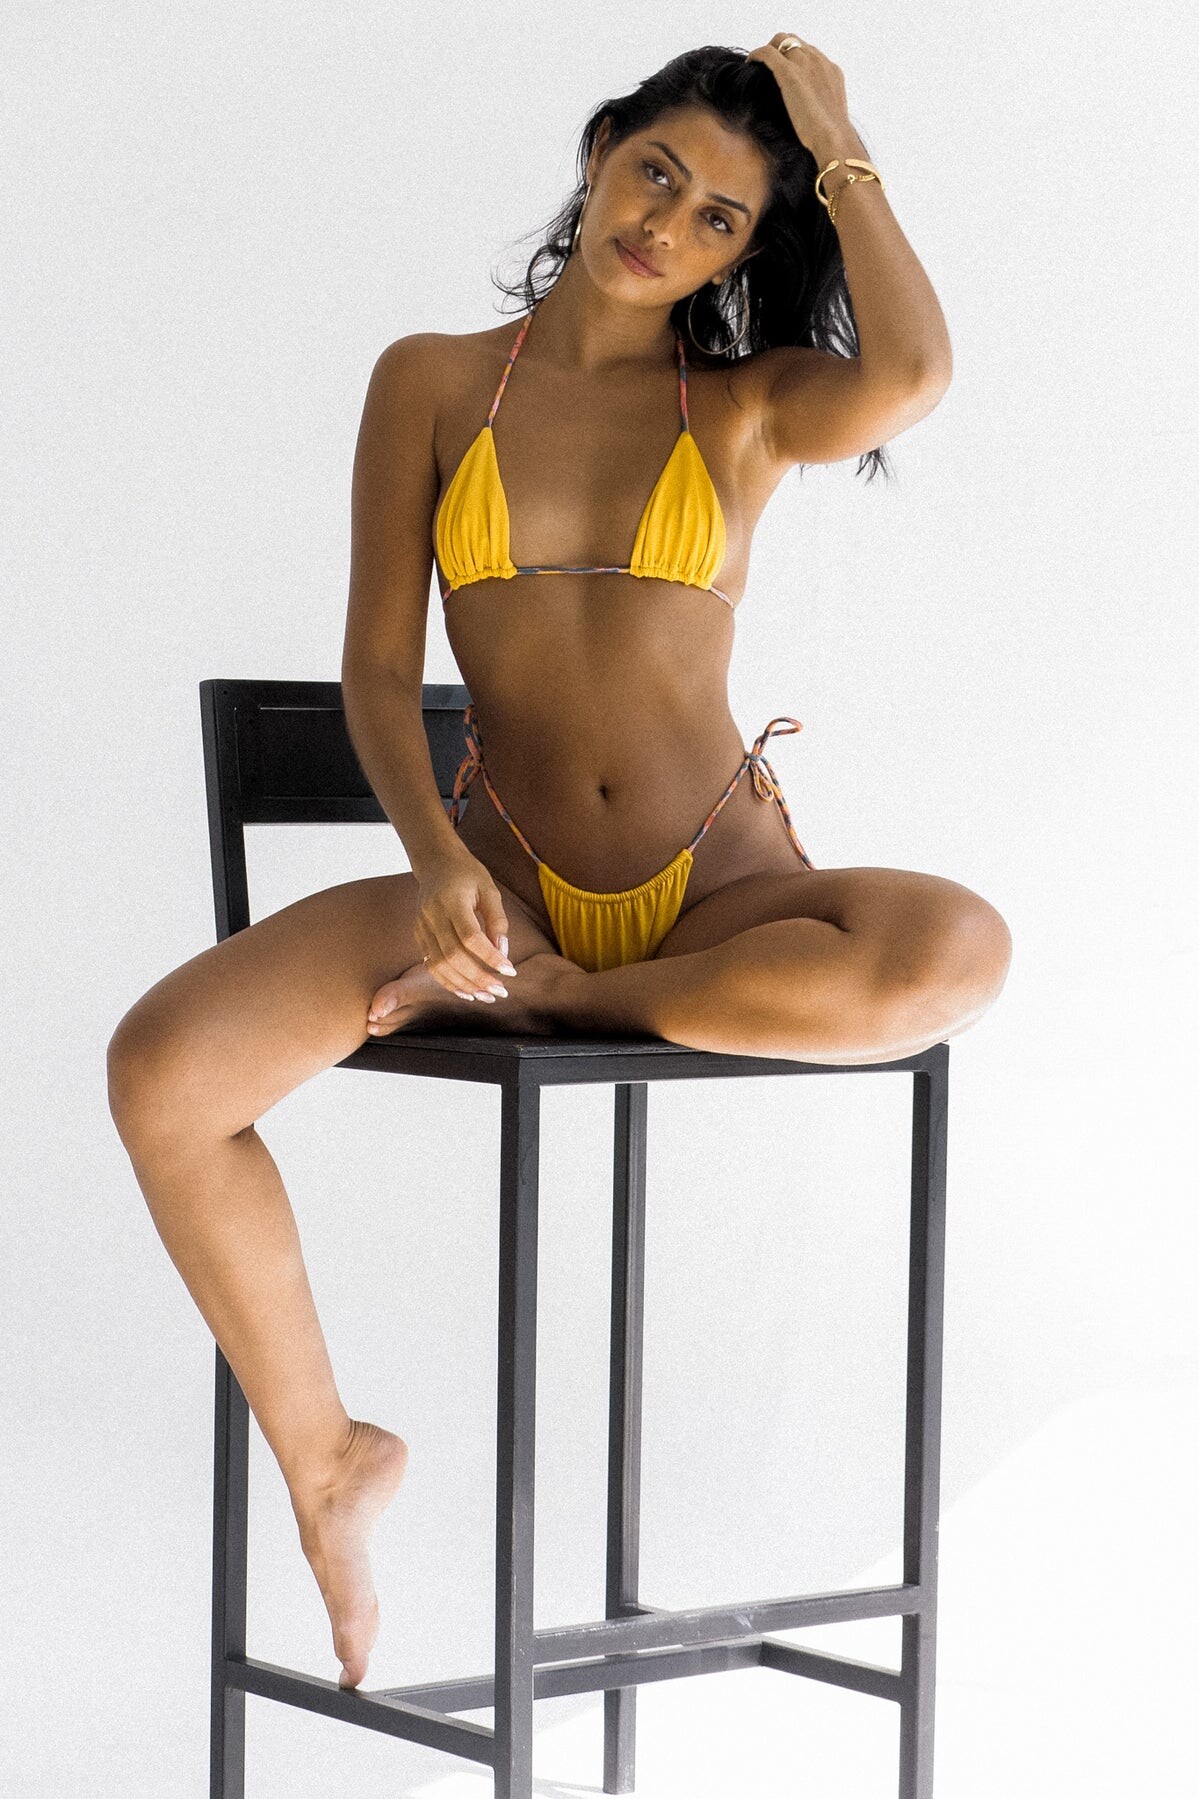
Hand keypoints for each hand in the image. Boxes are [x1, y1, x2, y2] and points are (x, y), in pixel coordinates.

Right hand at [375, 848, 517, 1013]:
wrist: (436, 862)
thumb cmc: (468, 874)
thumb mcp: (490, 890)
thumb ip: (498, 921)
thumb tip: (502, 953)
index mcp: (452, 900)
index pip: (470, 936)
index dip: (489, 956)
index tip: (510, 971)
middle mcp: (432, 915)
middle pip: (452, 956)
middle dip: (478, 978)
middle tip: (500, 992)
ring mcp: (422, 926)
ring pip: (438, 965)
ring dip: (463, 985)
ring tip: (486, 997)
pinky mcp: (418, 935)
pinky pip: (431, 964)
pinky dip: (448, 982)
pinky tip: (466, 992)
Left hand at [744, 34, 856, 163]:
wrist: (833, 140)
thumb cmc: (830, 138)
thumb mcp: (828, 115)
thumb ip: (818, 105)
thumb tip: (806, 113)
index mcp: (830, 71)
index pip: (808, 52)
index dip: (793, 57)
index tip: (782, 68)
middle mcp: (819, 61)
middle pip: (794, 41)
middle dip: (779, 48)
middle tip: (766, 64)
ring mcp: (805, 64)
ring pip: (781, 41)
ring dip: (769, 49)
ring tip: (757, 64)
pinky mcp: (789, 73)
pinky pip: (767, 53)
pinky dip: (756, 55)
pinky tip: (749, 63)